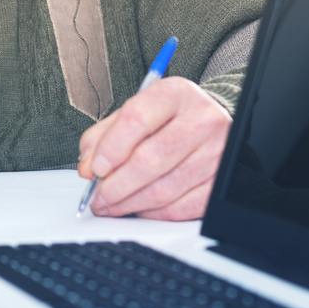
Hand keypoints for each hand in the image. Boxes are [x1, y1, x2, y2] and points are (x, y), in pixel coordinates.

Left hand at [77, 77, 230, 220]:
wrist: (208, 123)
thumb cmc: (166, 118)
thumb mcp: (133, 111)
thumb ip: (103, 136)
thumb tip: (87, 168)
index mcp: (175, 94)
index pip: (137, 120)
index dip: (110, 149)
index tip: (94, 169)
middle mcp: (201, 120)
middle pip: (150, 160)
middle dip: (115, 186)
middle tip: (98, 197)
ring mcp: (216, 152)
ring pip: (164, 189)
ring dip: (129, 204)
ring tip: (111, 205)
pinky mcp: (220, 182)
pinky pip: (181, 208)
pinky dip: (153, 213)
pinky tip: (138, 208)